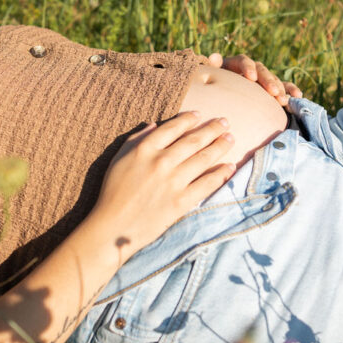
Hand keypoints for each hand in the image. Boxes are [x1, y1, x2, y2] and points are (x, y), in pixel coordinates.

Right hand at [86, 113, 235, 259]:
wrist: (112, 227)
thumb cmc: (112, 192)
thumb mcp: (118, 158)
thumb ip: (136, 139)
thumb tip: (154, 125)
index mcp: (145, 148)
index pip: (173, 127)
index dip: (189, 119)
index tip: (199, 115)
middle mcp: (162, 161)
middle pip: (194, 140)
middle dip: (212, 129)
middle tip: (225, 122)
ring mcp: (173, 181)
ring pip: (204, 158)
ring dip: (220, 146)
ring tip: (231, 138)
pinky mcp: (182, 201)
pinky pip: (207, 184)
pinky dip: (220, 174)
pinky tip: (229, 166)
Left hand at [207, 53, 301, 105]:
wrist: (220, 101)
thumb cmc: (212, 90)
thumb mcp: (211, 79)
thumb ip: (213, 69)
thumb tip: (214, 56)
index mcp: (234, 65)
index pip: (242, 61)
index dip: (247, 67)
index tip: (251, 77)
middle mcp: (250, 70)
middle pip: (261, 71)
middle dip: (268, 81)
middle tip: (272, 92)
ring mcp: (262, 80)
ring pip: (273, 80)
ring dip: (280, 89)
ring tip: (282, 100)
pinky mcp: (272, 90)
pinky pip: (284, 88)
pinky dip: (291, 90)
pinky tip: (298, 95)